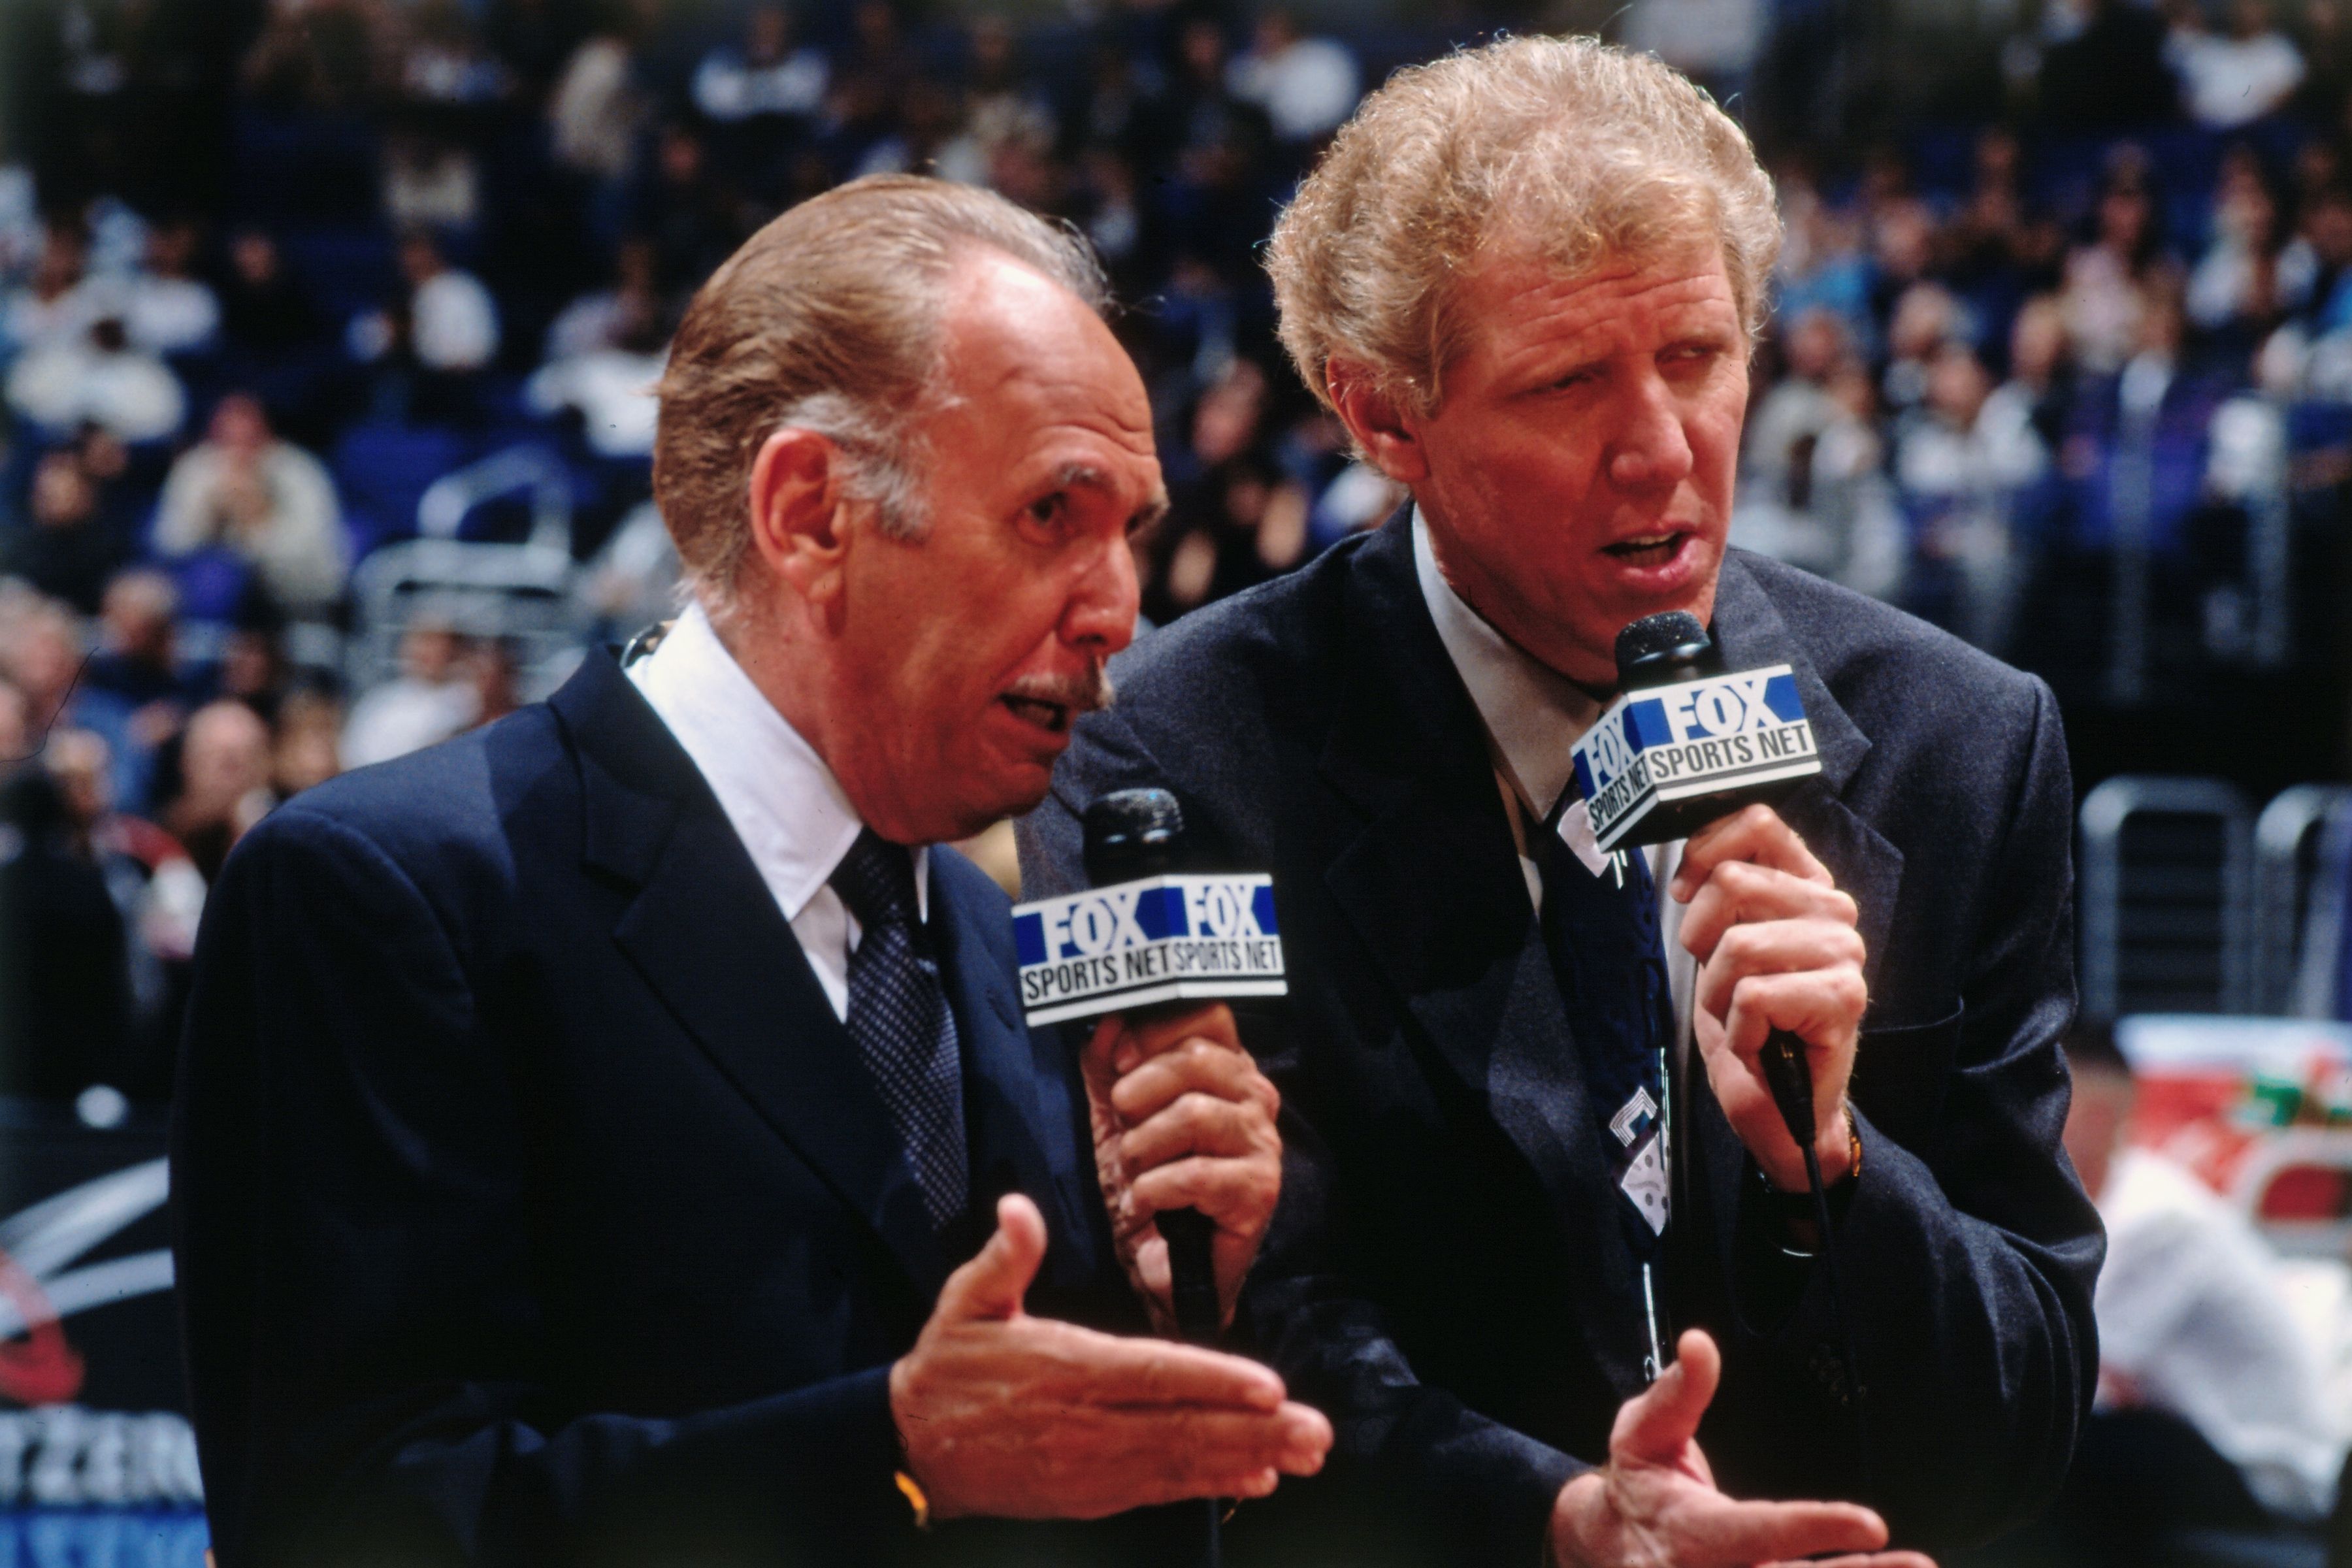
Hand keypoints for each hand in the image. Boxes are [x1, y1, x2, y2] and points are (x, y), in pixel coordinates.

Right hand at [889, 1194, 1330, 1519]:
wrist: (910, 1448)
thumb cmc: (947, 1367)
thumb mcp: (966, 1302)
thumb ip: (1005, 1256)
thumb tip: (1017, 1205)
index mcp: (1065, 1367)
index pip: (1153, 1373)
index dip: (1214, 1379)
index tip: (1270, 1385)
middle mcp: (1086, 1421)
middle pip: (1184, 1426)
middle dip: (1257, 1430)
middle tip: (1318, 1431)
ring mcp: (1091, 1465)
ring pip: (1181, 1462)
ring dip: (1249, 1458)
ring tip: (1306, 1454)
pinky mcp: (1089, 1494)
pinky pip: (1160, 1489)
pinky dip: (1210, 1484)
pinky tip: (1256, 1477)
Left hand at [1082, 1003, 1280, 1333]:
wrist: (1163, 1267)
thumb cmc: (1146, 1184)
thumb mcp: (1114, 1119)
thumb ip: (1106, 1066)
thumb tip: (1107, 1022)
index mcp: (1226, 1068)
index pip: (1206, 1014)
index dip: (1154, 1031)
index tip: (1119, 1062)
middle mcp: (1254, 1097)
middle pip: (1196, 1059)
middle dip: (1138, 1093)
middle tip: (1123, 1129)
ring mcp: (1263, 1143)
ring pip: (1192, 1115)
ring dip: (1141, 1148)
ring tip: (1132, 1174)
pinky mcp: (1260, 1191)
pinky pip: (1194, 1174)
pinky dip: (1151, 1191)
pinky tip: (1143, 1205)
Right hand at [1549, 1330, 1933, 1567]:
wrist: (1607, 1549)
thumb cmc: (1637, 1485)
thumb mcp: (1643, 1432)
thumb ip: (1677, 1393)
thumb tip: (1700, 1342)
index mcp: (1691, 1533)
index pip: (1760, 1533)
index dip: (1815, 1528)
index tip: (1873, 1524)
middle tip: (1918, 1563)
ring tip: (1916, 1567)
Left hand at [1669, 805, 1866, 1192]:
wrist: (1780, 1108)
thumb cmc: (1750, 1027)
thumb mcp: (1720, 947)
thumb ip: (1721, 893)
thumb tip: (1694, 859)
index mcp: (1806, 886)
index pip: (1759, 822)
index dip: (1705, 850)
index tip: (1687, 892)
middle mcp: (1833, 910)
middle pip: (1731, 881)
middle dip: (1703, 941)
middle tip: (1724, 984)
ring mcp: (1845, 951)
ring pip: (1738, 943)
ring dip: (1719, 992)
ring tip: (1744, 1018)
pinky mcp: (1844, 996)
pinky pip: (1752, 994)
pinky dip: (1738, 1027)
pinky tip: (1760, 1041)